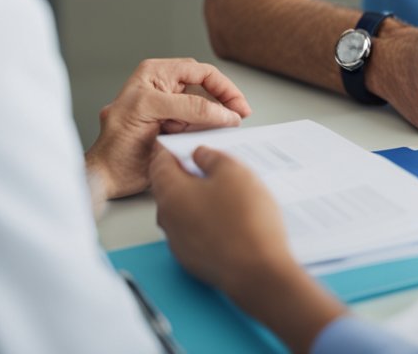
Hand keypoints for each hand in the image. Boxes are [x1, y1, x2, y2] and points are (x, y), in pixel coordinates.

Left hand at [84, 58, 251, 198]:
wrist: (106, 178)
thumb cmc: (114, 147)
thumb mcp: (151, 110)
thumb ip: (189, 107)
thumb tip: (224, 112)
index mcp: (153, 75)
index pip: (200, 72)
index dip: (224, 90)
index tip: (236, 110)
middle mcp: (161, 87)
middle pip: (206, 85)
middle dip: (223, 102)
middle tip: (239, 116)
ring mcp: (169, 107)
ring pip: (206, 105)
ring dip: (214, 119)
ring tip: (222, 130)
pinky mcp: (173, 126)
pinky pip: (199, 123)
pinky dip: (207, 131)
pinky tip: (208, 139)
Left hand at [150, 146, 290, 290]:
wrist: (257, 272)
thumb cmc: (245, 222)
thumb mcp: (234, 172)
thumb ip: (212, 157)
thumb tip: (201, 155)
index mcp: (171, 194)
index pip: (160, 163)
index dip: (174, 149)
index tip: (187, 144)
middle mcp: (168, 220)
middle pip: (171, 187)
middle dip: (190, 174)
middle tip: (215, 166)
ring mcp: (179, 243)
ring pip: (185, 211)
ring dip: (200, 199)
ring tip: (231, 193)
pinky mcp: (194, 260)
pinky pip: (196, 232)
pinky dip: (208, 221)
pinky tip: (232, 219)